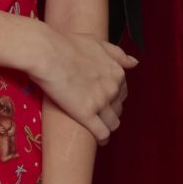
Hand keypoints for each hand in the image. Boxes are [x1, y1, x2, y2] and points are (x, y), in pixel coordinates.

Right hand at [32, 24, 136, 144]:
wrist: (47, 53)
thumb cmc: (68, 44)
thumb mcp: (97, 42)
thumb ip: (117, 54)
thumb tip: (135, 63)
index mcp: (116, 72)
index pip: (122, 92)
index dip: (114, 97)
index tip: (105, 100)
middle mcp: (113, 88)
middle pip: (118, 108)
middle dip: (111, 112)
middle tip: (99, 114)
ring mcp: (101, 103)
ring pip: (113, 123)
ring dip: (108, 126)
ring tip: (100, 129)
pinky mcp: (86, 115)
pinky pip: (101, 133)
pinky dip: (102, 138)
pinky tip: (100, 141)